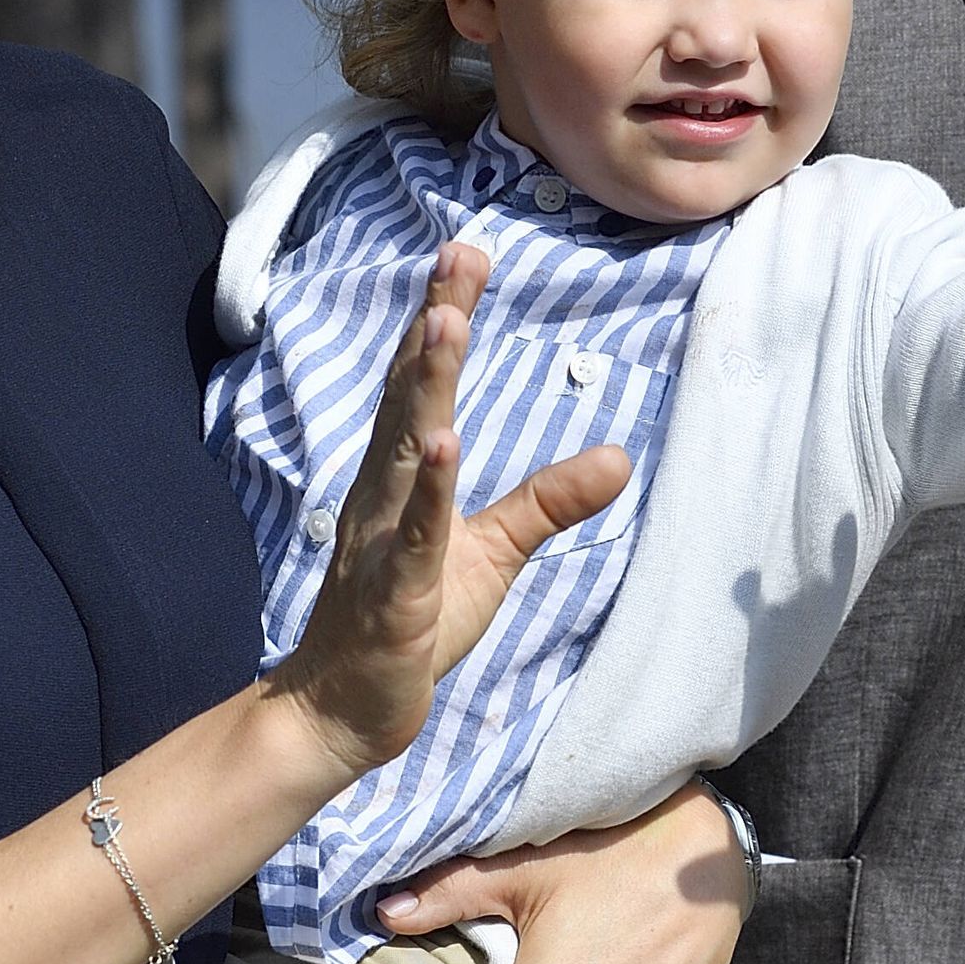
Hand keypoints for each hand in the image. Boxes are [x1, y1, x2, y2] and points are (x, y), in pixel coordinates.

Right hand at [270, 240, 633, 777]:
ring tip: (445, 323)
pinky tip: (442, 447)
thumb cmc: (411, 623)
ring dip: (426, 387)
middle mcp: (382, 495)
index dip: (442, 316)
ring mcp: (380, 543)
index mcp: (403, 479)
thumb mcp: (495, 553)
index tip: (465, 252)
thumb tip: (621, 456)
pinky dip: (426, 493)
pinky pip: (411, 538)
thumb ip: (548, 501)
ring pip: (405, 452)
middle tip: (456, 256)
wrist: (343, 711)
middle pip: (412, 397)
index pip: (424, 385)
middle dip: (434, 324)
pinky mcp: (392, 597)